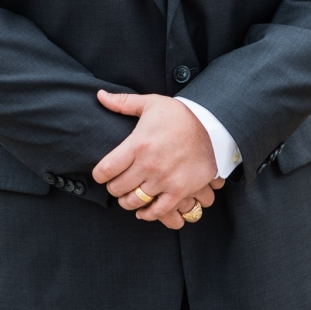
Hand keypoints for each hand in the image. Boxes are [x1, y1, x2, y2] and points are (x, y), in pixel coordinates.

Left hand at [92, 91, 222, 226]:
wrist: (212, 125)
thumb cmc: (179, 114)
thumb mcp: (150, 103)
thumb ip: (123, 102)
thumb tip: (99, 95)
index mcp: (138, 144)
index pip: (105, 169)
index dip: (99, 175)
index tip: (100, 174)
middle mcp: (149, 165)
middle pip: (117, 188)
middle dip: (113, 188)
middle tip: (116, 183)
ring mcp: (164, 180)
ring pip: (134, 201)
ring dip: (127, 201)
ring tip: (128, 195)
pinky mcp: (179, 190)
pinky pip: (158, 211)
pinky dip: (148, 213)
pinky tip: (143, 209)